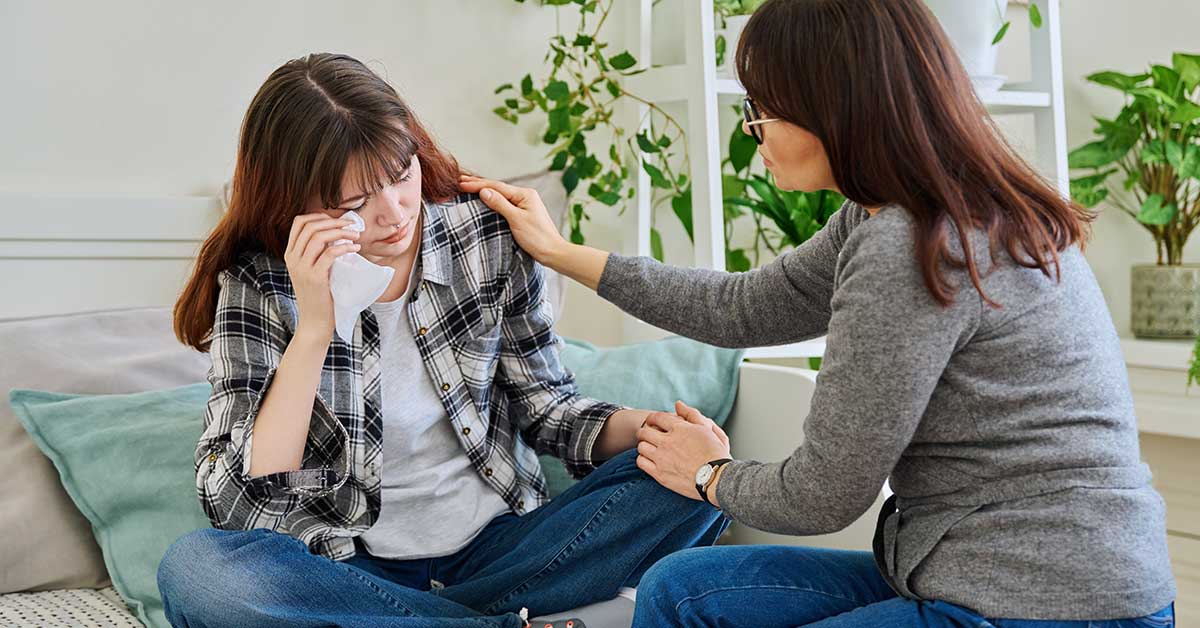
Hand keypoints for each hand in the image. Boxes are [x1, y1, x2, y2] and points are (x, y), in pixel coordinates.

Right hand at [283, 213, 359, 340]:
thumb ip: (317, 252)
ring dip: (341, 232)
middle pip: (310, 226)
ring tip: (356, 235)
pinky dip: (345, 247)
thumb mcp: (312, 269)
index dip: (320, 216)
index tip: (337, 220)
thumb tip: (337, 232)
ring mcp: (302, 268)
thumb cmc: (319, 294)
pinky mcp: (314, 278)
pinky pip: (330, 253)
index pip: (299, 222)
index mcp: (290, 254)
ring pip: (319, 237)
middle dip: (334, 222)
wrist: (314, 321)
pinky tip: (355, 248)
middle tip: (351, 225)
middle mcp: (292, 258)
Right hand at [459, 174, 567, 263]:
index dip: (477, 185)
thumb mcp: (516, 220)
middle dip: (478, 184)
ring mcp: (524, 204)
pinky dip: (492, 199)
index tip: (461, 184)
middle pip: (498, 188)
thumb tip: (484, 191)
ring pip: (500, 194)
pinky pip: (504, 203)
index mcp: (524, 194)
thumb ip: (500, 204)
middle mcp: (525, 196)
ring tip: (468, 185)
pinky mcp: (523, 213)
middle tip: (460, 180)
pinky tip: (484, 199)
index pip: (496, 186)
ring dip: (484, 190)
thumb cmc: (537, 238)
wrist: (552, 252)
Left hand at [636, 401, 731, 501]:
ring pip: (641, 447)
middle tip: (646, 434)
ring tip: (649, 448)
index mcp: (680, 429)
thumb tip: (678, 404)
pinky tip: (649, 460)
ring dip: (644, 445)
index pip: (657, 418)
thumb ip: (691, 414)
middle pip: (644, 432)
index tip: (652, 422)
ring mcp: (662, 458)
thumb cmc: (715, 454)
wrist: (717, 478)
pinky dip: (642, 459)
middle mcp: (668, 442)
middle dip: (644, 431)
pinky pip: (641, 462)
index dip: (652, 418)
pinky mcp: (660, 474)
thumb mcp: (707, 429)